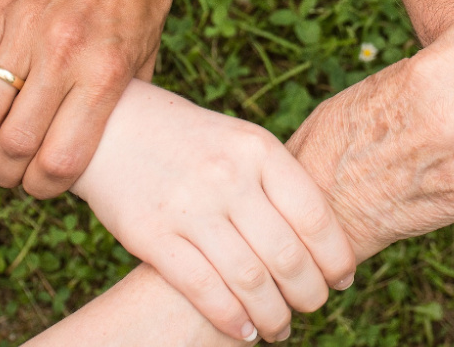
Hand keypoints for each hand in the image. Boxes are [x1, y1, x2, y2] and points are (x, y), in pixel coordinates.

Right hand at [0, 0, 174, 197]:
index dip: (44, 188)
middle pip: (14, 143)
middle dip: (5, 175)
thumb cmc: (139, 3)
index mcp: (104, 75)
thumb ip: (119, 107)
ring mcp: (24, 32)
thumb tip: (96, 154)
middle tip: (7, 178)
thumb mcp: (145, 60)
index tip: (41, 189)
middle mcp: (62, 56)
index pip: (61, 158)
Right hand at [72, 83, 356, 342]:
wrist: (111, 127)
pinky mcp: (151, 234)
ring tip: (280, 327)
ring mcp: (188, 206)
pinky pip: (203, 289)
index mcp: (259, 149)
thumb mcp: (241, 143)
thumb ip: (278, 183)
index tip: (342, 280)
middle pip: (287, 255)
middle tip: (312, 307)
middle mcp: (227, 176)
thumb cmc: (191, 142)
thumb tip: (326, 242)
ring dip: (274, 315)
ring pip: (249, 280)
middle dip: (309, 294)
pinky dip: (231, 319)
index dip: (336, 258)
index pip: (315, 217)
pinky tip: (245, 331)